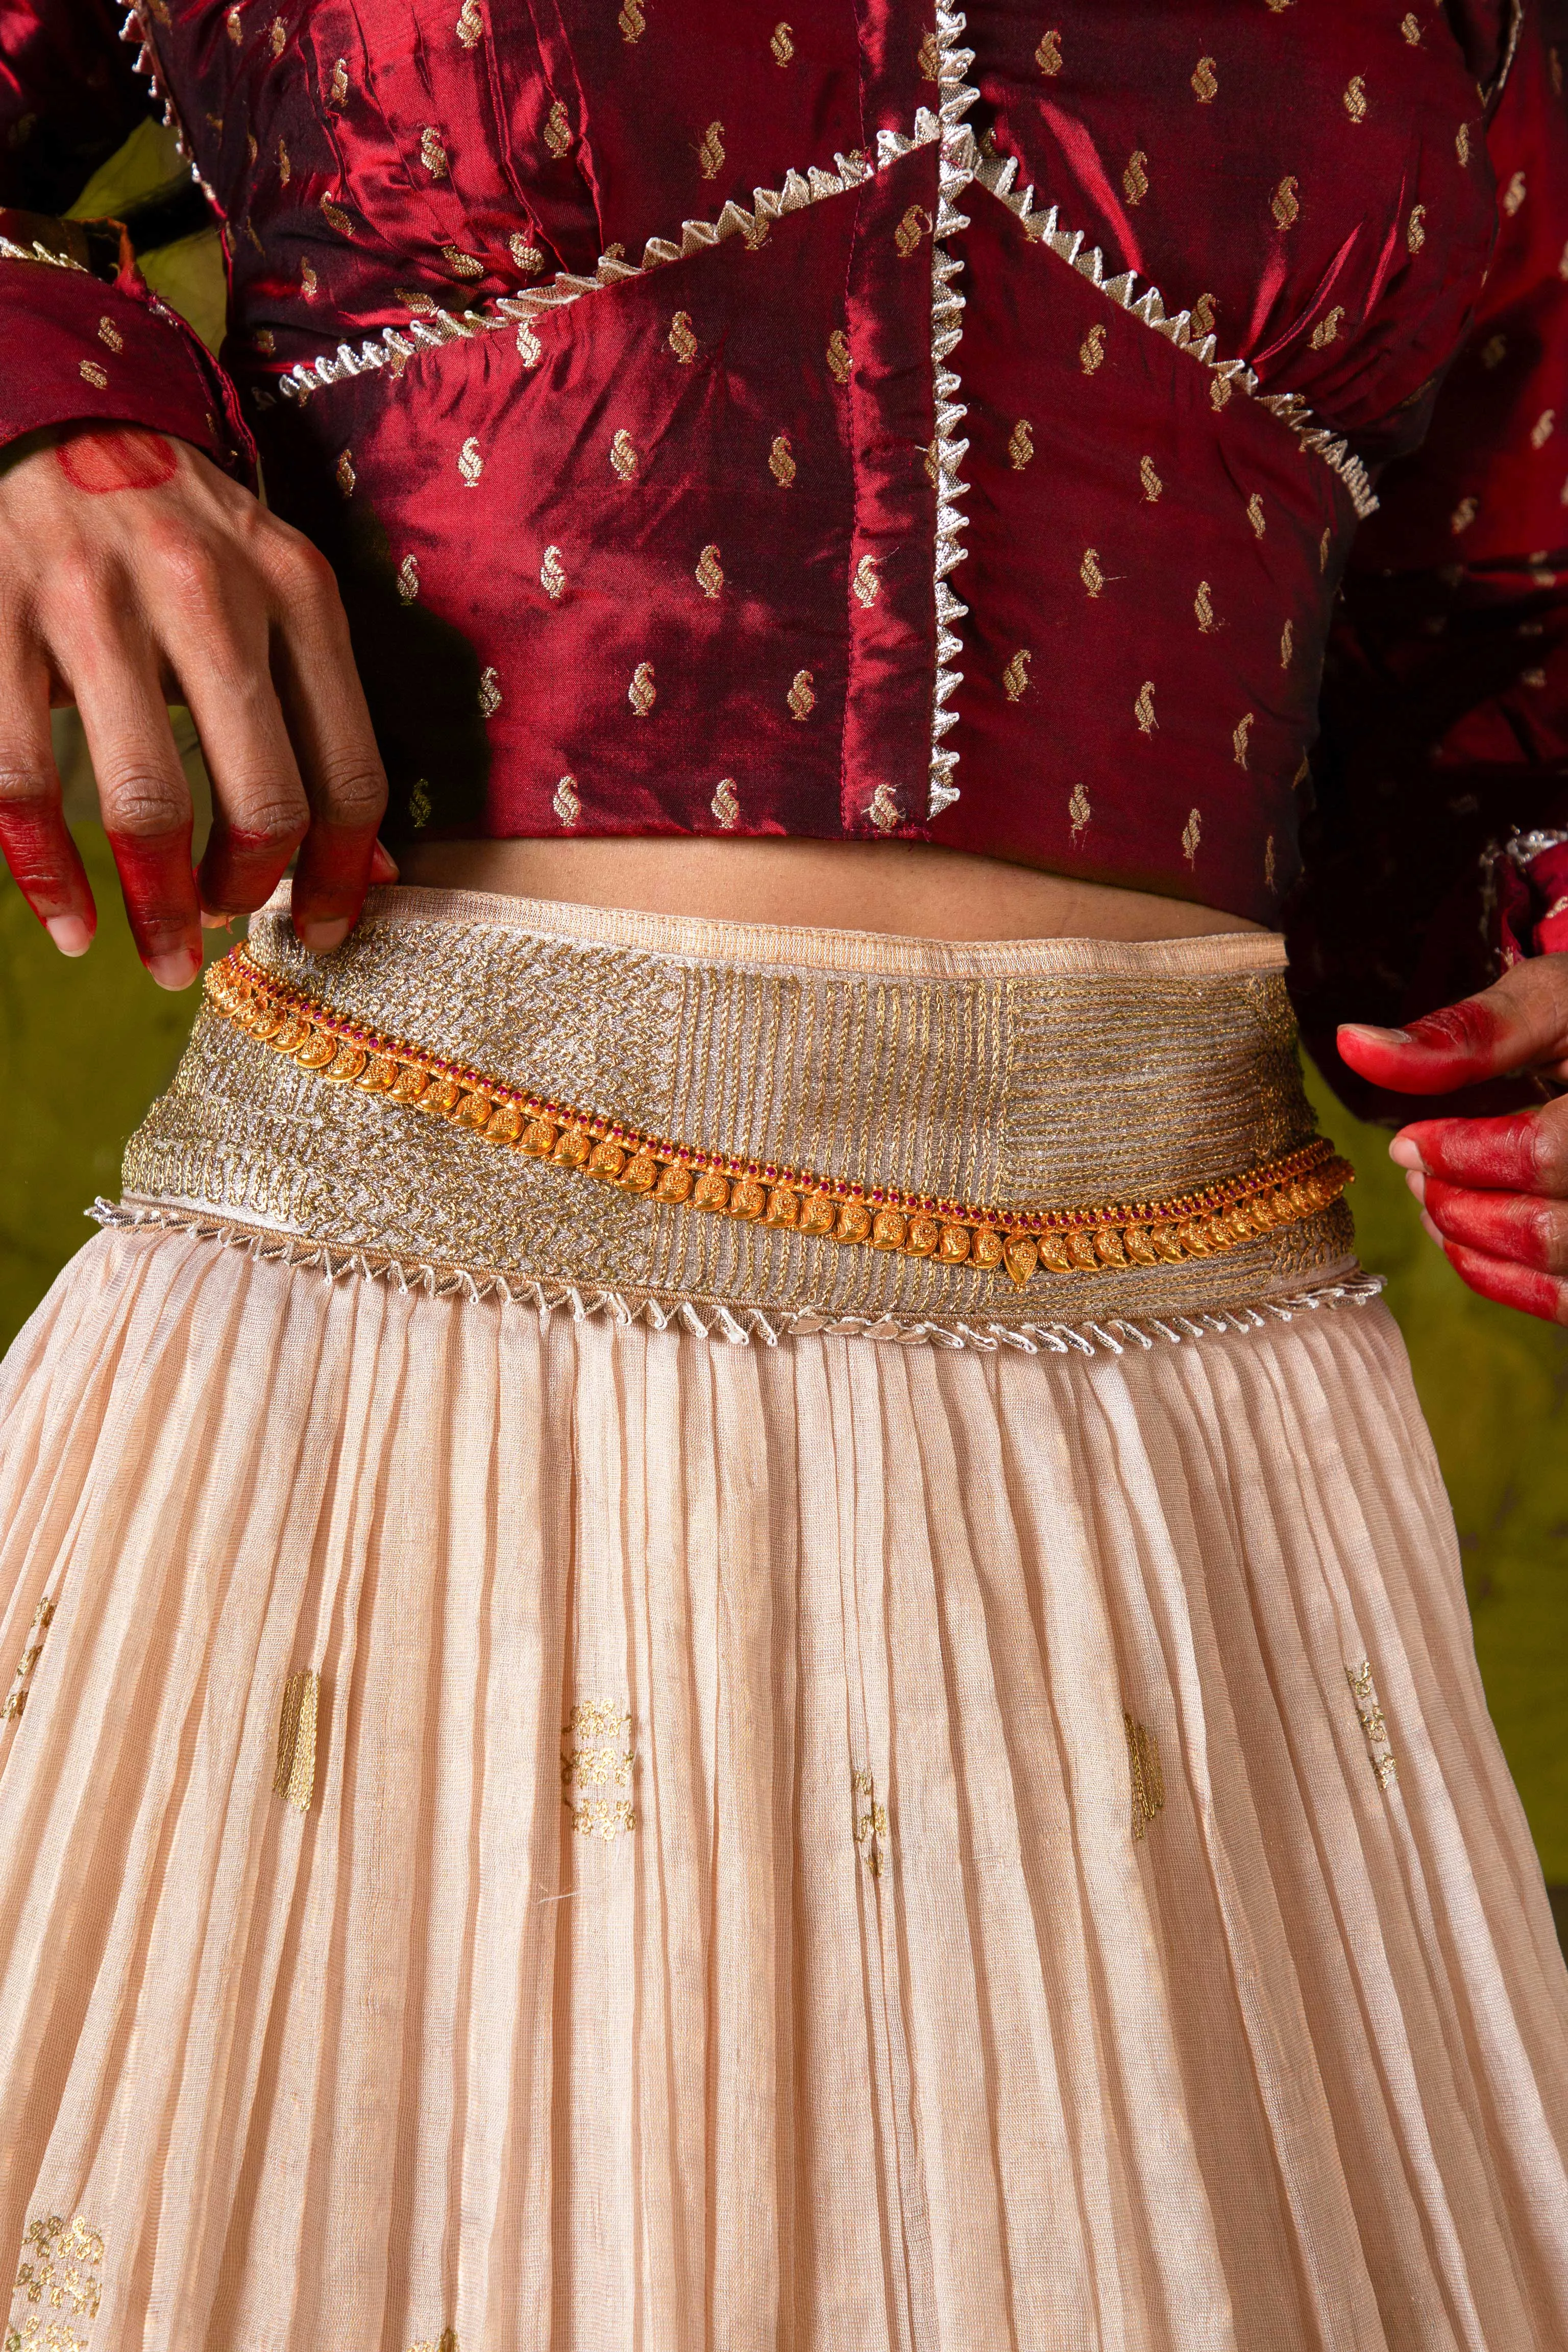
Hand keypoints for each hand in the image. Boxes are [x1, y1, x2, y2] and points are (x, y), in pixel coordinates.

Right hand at [0, 422, 391, 986]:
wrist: (52, 413)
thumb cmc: (178, 535)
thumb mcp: (274, 600)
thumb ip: (322, 726)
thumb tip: (376, 873)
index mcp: (296, 589)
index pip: (348, 770)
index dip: (342, 873)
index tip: (321, 931)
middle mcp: (205, 590)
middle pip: (262, 798)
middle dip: (248, 894)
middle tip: (224, 931)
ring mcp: (92, 600)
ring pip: (144, 803)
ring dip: (155, 906)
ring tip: (159, 954)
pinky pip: (19, 780)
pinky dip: (46, 874)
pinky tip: (71, 923)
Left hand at [1337, 957, 1567, 1324]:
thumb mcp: (1547, 1002)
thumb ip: (1462, 1034)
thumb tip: (1353, 1044)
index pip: (1546, 1153)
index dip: (1463, 1154)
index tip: (1408, 1142)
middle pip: (1549, 1229)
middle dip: (1461, 1206)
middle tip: (1415, 1175)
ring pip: (1557, 1270)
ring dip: (1474, 1244)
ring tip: (1434, 1201)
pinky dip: (1506, 1280)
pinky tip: (1464, 1239)